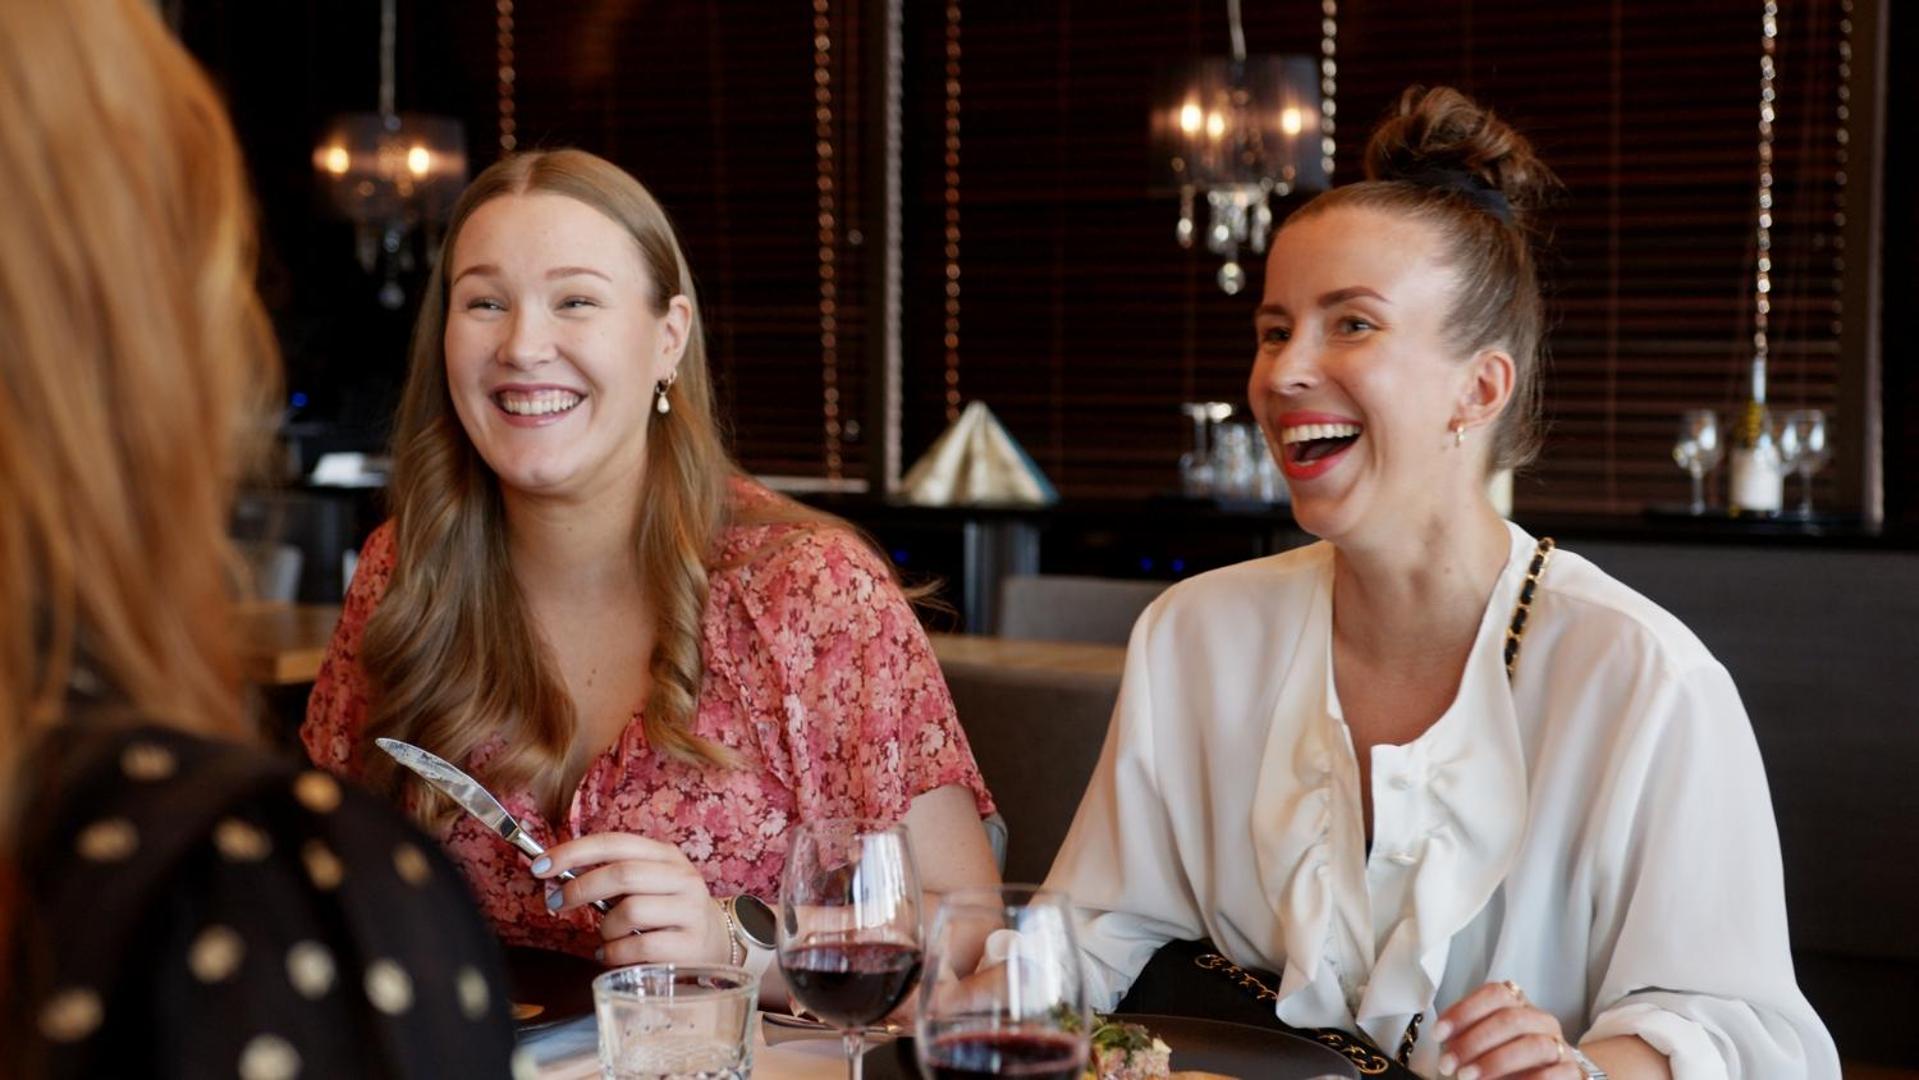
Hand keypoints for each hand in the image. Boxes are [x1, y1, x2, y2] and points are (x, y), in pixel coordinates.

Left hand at [534, 832, 729, 966]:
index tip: (541, 866)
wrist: (717, 943)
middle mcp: (682, 878)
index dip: (574, 852)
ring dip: (605, 928)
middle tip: (557, 904)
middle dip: (580, 888)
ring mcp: (689, 911)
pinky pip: (639, 948)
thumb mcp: (649, 884)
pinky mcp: (690, 946)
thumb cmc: (668, 913)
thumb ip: (613, 877)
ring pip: (630, 911)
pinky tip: (613, 954)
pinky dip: (615, 954)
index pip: (615, 843)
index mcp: (666, 856)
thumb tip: (558, 875)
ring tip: (607, 937)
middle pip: (622, 873)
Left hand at [1434, 980, 1577, 1079]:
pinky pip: (1555, 1073)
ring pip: (1533, 1045)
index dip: (1464, 1011)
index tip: (1439, 1034)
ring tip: (1467, 1077)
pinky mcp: (1573, 1073)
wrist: (1551, 1079)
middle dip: (1474, 1042)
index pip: (1495, 994)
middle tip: (1449, 1064)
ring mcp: (1560, 1046)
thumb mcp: (1484, 1046)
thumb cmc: (1508, 1062)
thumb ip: (1467, 1040)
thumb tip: (1445, 1045)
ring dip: (1496, 1062)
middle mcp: (1541, 1020)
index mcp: (1519, 1005)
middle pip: (1511, 1019)